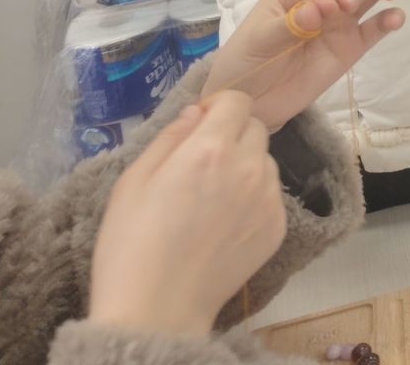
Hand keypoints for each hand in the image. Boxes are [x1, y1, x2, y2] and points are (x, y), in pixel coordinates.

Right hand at [88, 91, 285, 336]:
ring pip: (265, 161)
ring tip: (212, 199)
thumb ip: (169, 138)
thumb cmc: (131, 245)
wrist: (157, 309)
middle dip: (232, 135)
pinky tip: (224, 224)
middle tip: (202, 165)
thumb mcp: (132, 182)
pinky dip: (253, 198)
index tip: (200, 126)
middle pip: (255, 128)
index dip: (218, 107)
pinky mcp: (278, 226)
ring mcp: (269, 198)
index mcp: (211, 149)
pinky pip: (271, 195)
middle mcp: (249, 166)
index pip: (238, 101)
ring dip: (245, 166)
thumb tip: (196, 113)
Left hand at [205, 0, 403, 133]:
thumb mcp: (257, 41)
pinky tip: (395, 19)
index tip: (313, 15)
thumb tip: (320, 8)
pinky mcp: (351, 48)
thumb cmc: (245, 63)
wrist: (250, 104)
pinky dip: (389, 20)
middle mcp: (322, 1)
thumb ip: (288, 24)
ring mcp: (340, 24)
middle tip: (350, 2)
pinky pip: (375, 30)